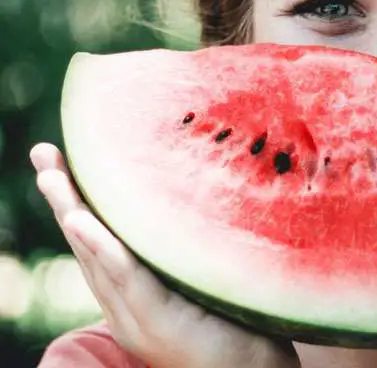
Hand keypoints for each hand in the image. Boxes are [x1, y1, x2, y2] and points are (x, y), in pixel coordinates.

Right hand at [31, 143, 299, 367]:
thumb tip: (194, 191)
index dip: (76, 200)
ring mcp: (137, 315)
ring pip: (97, 256)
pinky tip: (80, 220)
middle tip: (44, 152)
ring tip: (51, 175)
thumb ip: (183, 248)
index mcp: (131, 292)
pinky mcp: (159, 322)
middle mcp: (125, 303)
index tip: (60, 158)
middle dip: (63, 197)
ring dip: (72, 213)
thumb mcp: (198, 277)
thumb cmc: (234, 323)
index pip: (97, 240)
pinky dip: (102, 248)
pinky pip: (127, 279)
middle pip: (87, 243)